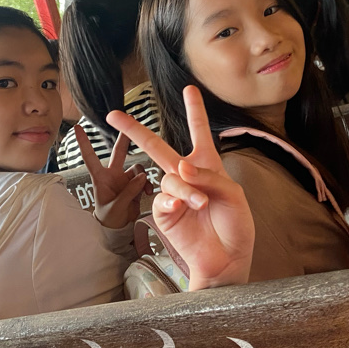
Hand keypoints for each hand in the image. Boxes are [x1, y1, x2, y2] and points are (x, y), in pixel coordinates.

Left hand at [75, 125, 148, 230]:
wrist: (118, 228)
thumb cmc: (108, 218)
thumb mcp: (116, 207)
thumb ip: (128, 192)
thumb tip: (142, 176)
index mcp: (100, 178)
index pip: (90, 158)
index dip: (84, 143)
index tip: (76, 128)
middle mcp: (113, 175)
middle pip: (119, 152)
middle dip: (125, 137)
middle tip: (130, 119)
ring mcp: (125, 179)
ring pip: (137, 168)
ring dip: (143, 178)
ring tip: (144, 192)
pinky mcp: (135, 184)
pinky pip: (144, 179)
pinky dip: (147, 185)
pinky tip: (147, 193)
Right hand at [107, 86, 253, 289]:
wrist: (228, 259)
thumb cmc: (235, 226)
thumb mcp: (233, 195)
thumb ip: (209, 177)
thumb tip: (180, 167)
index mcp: (207, 166)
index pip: (199, 132)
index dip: (194, 110)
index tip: (189, 88)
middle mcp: (186, 176)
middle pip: (157, 146)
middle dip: (135, 130)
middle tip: (113, 115)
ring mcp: (173, 195)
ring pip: (169, 178)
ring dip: (186, 188)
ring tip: (202, 203)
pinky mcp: (164, 214)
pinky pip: (162, 200)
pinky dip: (173, 201)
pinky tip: (181, 208)